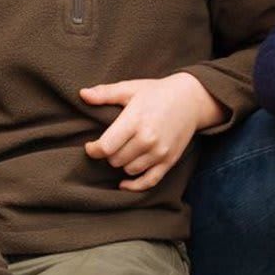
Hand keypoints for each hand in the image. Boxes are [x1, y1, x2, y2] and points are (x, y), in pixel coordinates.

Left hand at [82, 73, 223, 190]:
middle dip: (110, 154)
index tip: (92, 145)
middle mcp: (148, 139)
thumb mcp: (131, 88)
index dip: (93, 149)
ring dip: (123, 163)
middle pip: (115, 160)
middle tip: (113, 144)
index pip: (105, 147)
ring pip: (129, 170)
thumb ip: (106, 93)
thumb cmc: (158, 92)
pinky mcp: (170, 160)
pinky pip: (149, 182)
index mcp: (135, 121)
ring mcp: (160, 152)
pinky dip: (135, 186)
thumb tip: (82, 95)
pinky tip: (124, 183)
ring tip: (125, 151)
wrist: (192, 98)